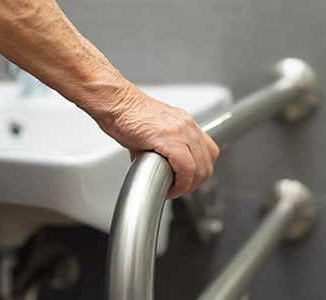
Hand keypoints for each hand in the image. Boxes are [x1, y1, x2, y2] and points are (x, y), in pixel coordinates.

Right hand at [97, 85, 219, 198]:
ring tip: (172, 190)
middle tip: (178, 189)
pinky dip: (180, 184)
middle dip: (193, 184)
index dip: (200, 172)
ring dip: (187, 186)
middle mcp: (188, 126)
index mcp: (186, 124)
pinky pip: (186, 168)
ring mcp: (181, 131)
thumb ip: (162, 150)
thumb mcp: (152, 133)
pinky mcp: (170, 138)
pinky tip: (168, 187)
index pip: (209, 152)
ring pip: (200, 168)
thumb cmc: (127, 116)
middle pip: (207, 164)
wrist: (116, 103)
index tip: (186, 182)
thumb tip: (157, 169)